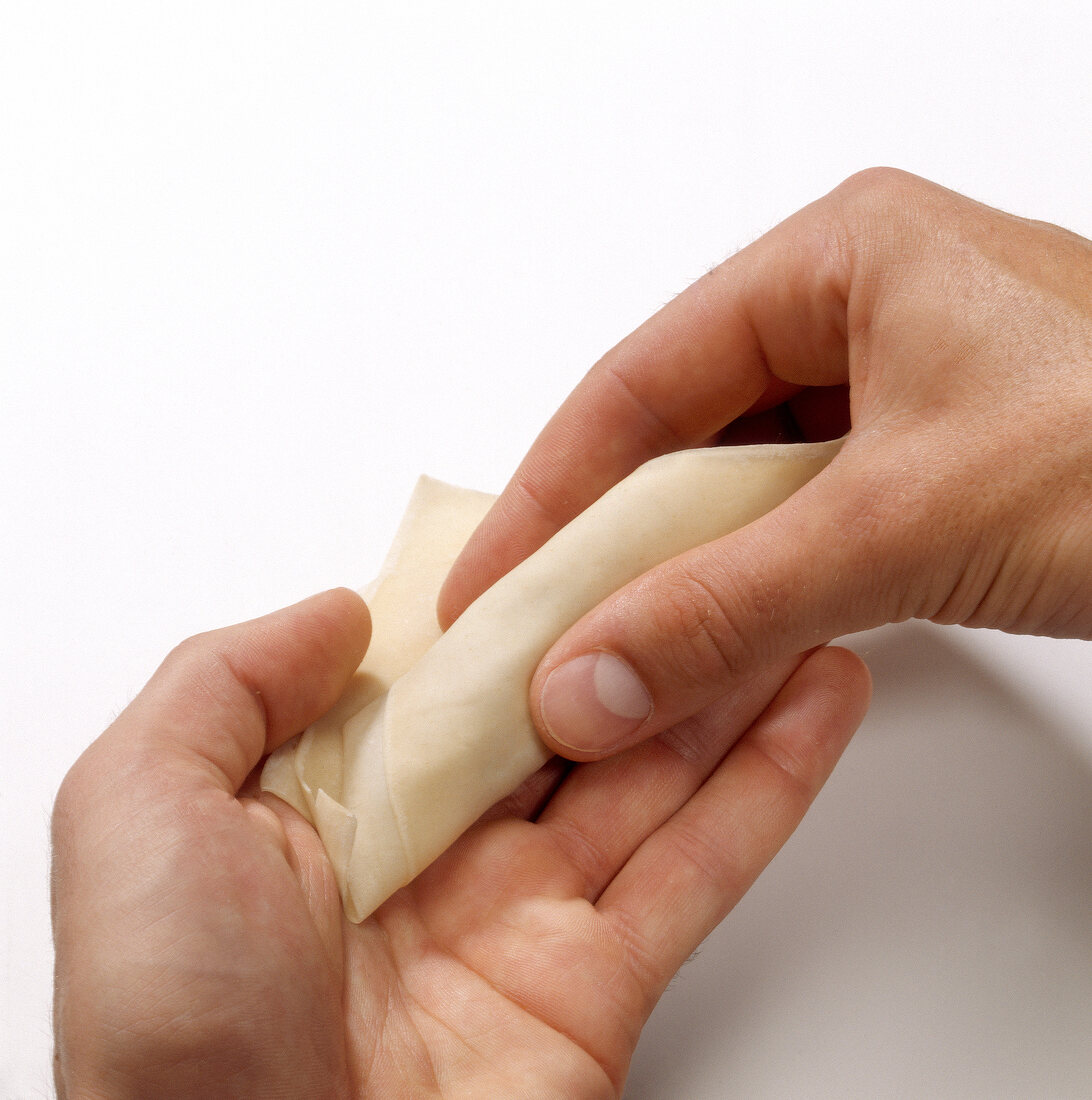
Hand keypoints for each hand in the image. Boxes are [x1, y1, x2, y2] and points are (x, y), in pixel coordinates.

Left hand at [52, 590, 866, 1098]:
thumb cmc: (172, 1028)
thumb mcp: (141, 804)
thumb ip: (229, 682)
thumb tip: (346, 613)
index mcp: (335, 795)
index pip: (452, 662)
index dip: (522, 589)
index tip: (590, 513)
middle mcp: (435, 846)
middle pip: (566, 705)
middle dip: (642, 619)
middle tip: (715, 531)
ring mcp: (526, 914)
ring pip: (652, 765)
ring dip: (728, 674)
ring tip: (791, 584)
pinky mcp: (600, 984)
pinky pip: (701, 864)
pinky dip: (773, 777)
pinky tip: (820, 695)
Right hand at [438, 168, 1091, 757]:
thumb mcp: (907, 525)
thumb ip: (729, 608)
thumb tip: (584, 682)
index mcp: (835, 259)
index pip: (639, 383)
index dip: (550, 492)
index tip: (491, 583)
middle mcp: (854, 305)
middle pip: (679, 429)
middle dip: (604, 535)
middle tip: (531, 624)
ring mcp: (893, 379)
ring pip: (738, 479)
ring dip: (678, 566)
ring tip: (603, 642)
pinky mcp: (927, 450)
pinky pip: (802, 514)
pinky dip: (752, 580)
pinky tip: (713, 634)